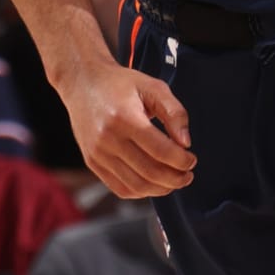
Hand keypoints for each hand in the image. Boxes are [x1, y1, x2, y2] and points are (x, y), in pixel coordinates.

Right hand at [60, 55, 195, 199]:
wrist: (83, 83)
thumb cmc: (119, 84)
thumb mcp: (153, 87)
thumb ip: (174, 112)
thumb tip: (185, 143)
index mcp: (125, 118)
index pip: (160, 151)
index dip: (182, 161)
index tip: (191, 160)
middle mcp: (108, 139)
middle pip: (150, 172)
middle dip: (176, 179)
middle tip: (187, 175)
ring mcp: (98, 154)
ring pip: (136, 186)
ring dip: (161, 189)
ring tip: (174, 181)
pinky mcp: (92, 162)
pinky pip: (120, 188)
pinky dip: (141, 191)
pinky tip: (153, 183)